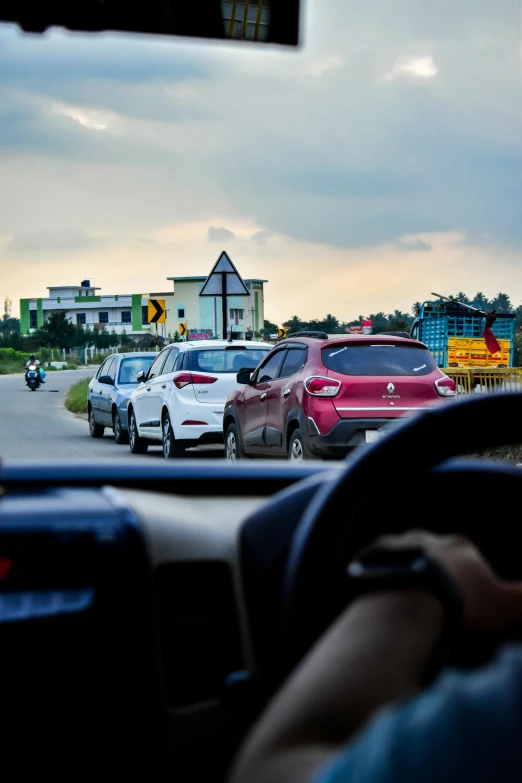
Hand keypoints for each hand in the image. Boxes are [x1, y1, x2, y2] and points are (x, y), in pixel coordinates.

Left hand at [360, 531, 521, 633]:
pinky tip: (379, 589)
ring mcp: (397, 544)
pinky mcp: (369, 556)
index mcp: (462, 546)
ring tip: (407, 593)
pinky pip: (373, 561)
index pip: (469, 554)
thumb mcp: (506, 605)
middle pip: (435, 551)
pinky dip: (376, 573)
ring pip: (404, 552)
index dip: (469, 574)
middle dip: (436, 568)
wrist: (409, 601)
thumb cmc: (462, 603)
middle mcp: (428, 537)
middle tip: (434, 596)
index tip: (466, 594)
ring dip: (406, 568)